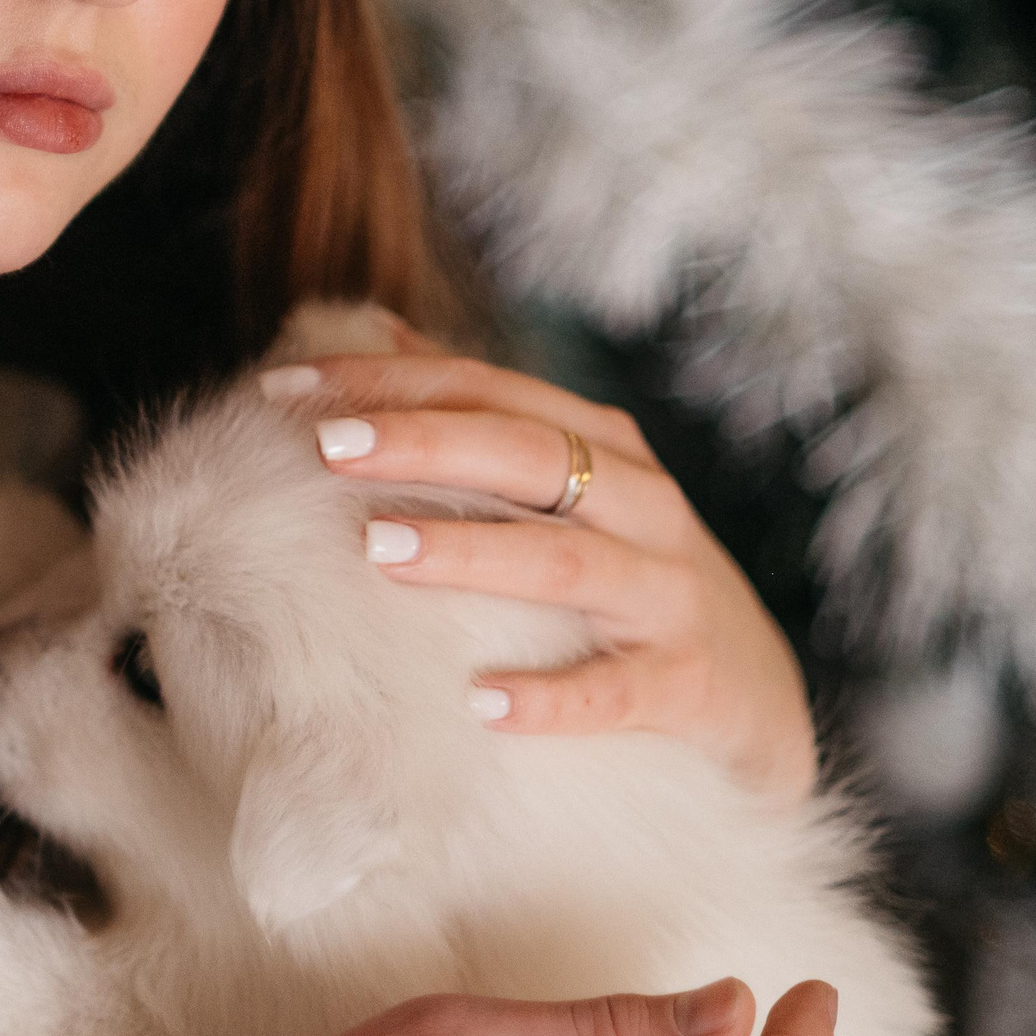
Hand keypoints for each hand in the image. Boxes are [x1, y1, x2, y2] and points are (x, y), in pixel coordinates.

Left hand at [274, 340, 816, 803]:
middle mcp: (641, 505)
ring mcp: (669, 594)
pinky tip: (481, 702)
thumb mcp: (572, 489)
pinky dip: (552, 695)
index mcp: (601, 446)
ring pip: (567, 562)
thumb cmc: (631, 580)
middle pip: (527, 455)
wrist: (757, 700)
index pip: (484, 391)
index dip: (383, 382)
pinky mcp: (689, 685)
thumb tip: (372, 333)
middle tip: (325, 447)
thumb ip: (481, 417)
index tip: (279, 387)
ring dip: (471, 553)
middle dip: (422, 443)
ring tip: (379, 549)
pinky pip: (616, 692)